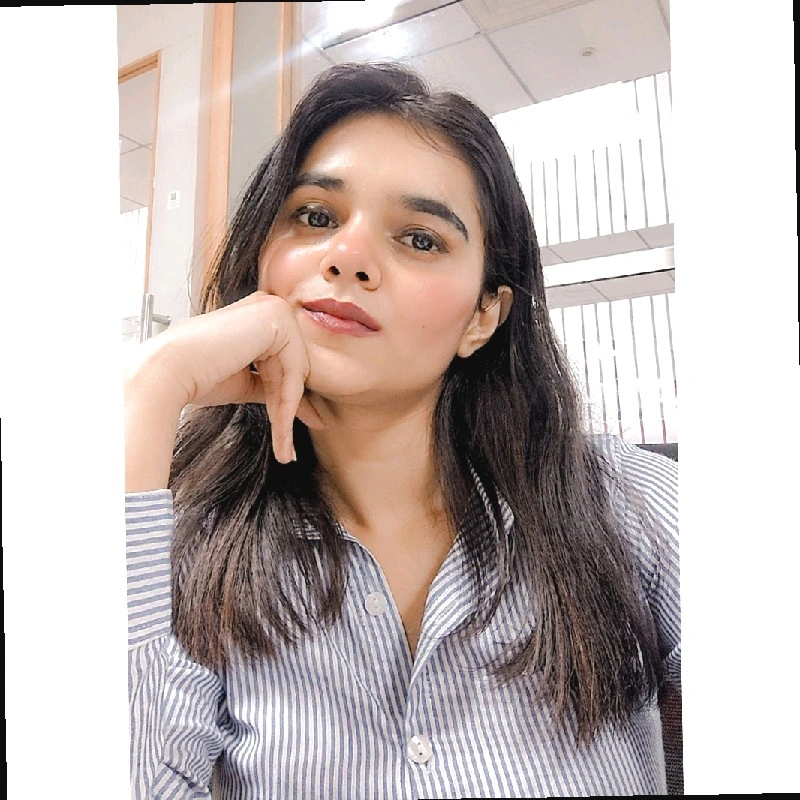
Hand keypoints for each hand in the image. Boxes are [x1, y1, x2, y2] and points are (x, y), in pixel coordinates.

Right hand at [126, 291, 322, 465]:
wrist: (170, 370)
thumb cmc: (198, 376)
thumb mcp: (246, 382)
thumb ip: (272, 386)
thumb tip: (305, 408)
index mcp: (259, 317)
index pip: (286, 364)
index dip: (288, 401)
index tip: (290, 433)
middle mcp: (270, 306)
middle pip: (294, 369)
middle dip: (287, 410)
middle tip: (286, 448)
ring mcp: (275, 308)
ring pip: (296, 373)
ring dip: (288, 413)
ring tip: (283, 448)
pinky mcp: (277, 319)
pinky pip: (294, 370)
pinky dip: (288, 402)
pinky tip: (281, 428)